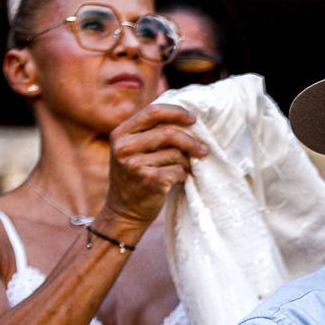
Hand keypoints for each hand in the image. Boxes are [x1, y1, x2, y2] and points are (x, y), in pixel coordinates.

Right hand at [103, 101, 208, 228]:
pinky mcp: (149, 180)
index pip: (153, 112)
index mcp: (120, 134)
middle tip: (204, 149)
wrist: (124, 212)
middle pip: (168, 133)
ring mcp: (135, 164)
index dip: (177, 112)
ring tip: (184, 169)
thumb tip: (183, 113)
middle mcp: (124, 147)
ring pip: (176, 153)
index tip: (193, 119)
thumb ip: (148, 131)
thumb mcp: (131, 150)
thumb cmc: (135, 177)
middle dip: (190, 141)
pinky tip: (177, 180)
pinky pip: (178, 170)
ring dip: (186, 162)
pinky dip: (183, 176)